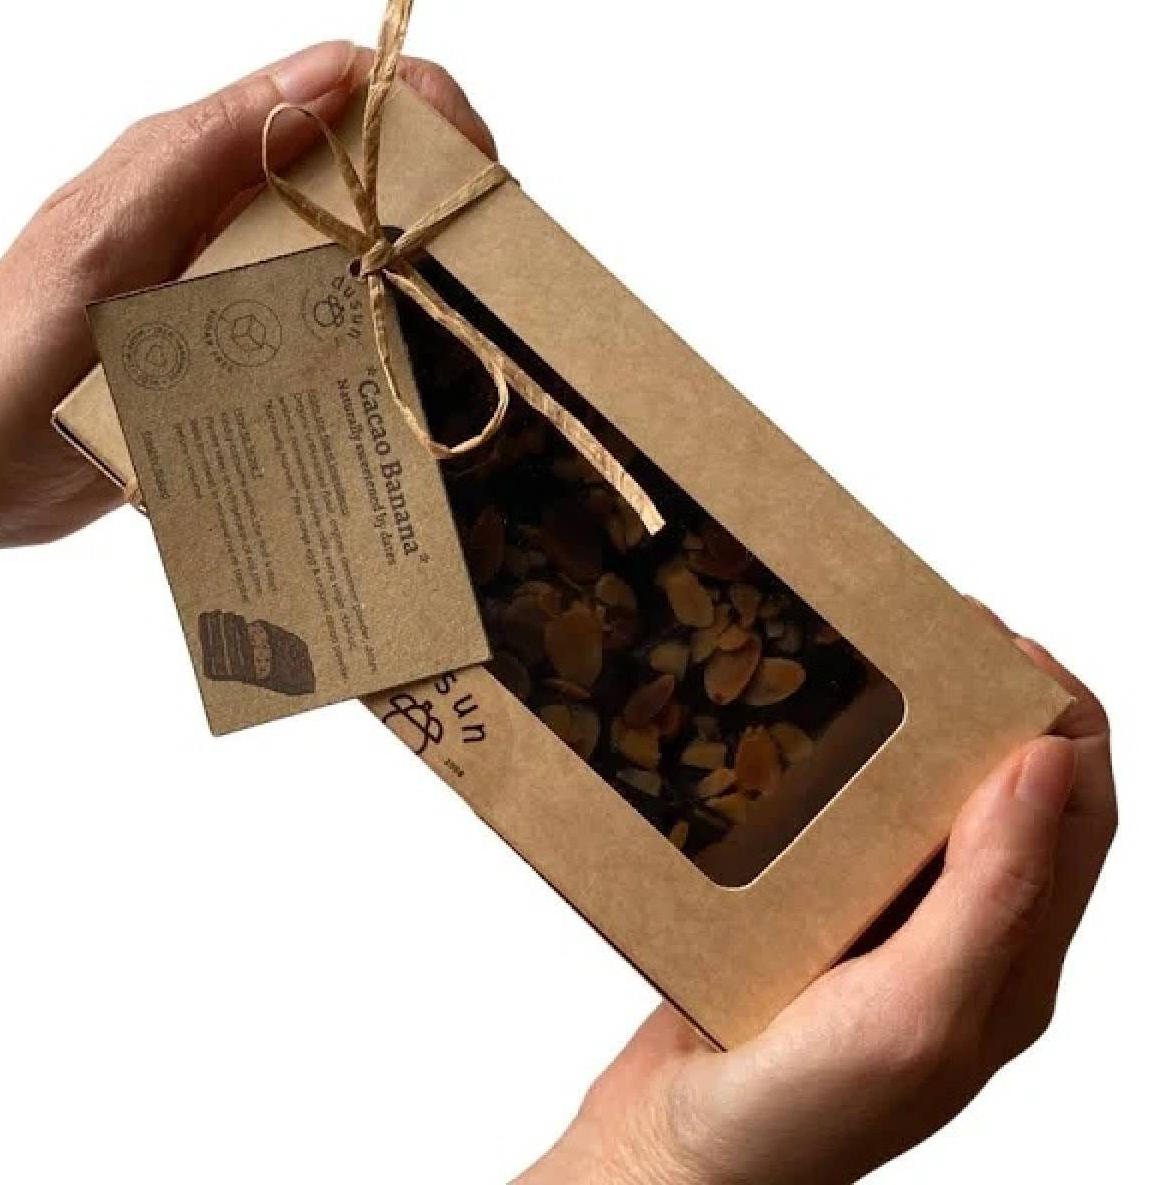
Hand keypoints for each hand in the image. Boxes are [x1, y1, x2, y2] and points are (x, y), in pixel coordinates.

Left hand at [0, 42, 492, 552]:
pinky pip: (332, 336)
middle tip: (487, 261)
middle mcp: (235, 216)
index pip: (335, 96)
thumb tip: (333, 74)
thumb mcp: (107, 232)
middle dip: (438, 201)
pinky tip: (404, 379)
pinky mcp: (253, 358)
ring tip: (466, 325)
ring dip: (418, 282)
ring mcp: (248, 289)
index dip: (418, 109)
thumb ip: (206, 151)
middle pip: (365, 183)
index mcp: (203, 161)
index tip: (476, 163)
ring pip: (360, 263)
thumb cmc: (16, 343)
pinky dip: (377, 349)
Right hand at [520, 631, 1114, 1184]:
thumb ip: (995, 893)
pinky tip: (804, 735)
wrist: (682, 1160)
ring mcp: (889, 924)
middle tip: (929, 628)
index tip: (999, 640)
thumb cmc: (804, 1116)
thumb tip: (1052, 762)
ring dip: (913, 725)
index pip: (1076, 812)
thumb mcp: (921, 1012)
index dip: (1057, 715)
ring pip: (926, 798)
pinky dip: (844, 767)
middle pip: (1007, 790)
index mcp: (1013, 962)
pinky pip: (852, 823)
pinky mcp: (820, 915)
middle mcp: (962, 937)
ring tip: (874, 661)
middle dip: (988, 701)